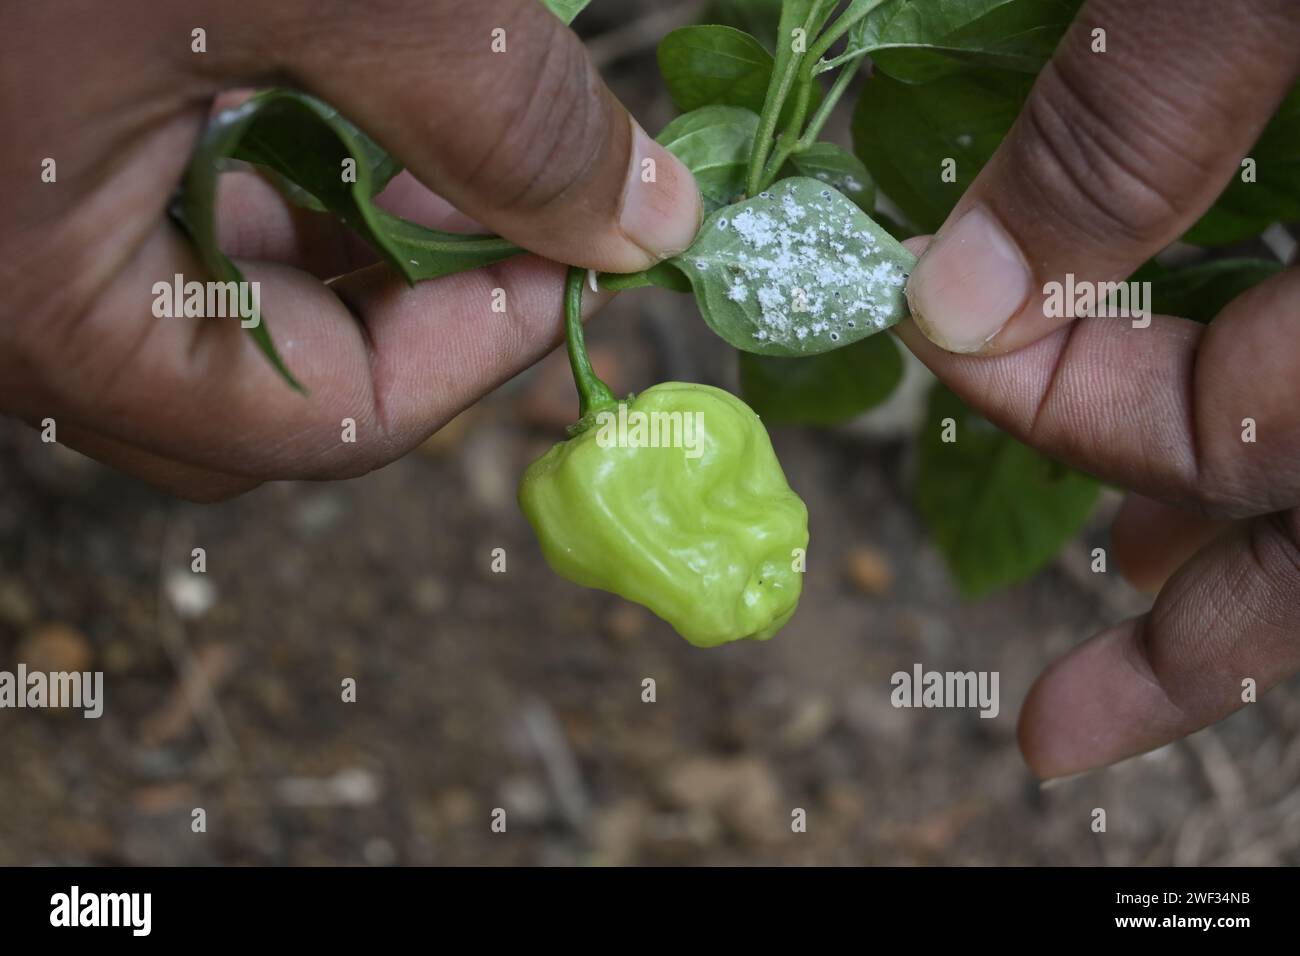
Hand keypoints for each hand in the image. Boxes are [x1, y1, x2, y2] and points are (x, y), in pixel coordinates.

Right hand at [0, 0, 699, 499]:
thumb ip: (490, 106)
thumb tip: (645, 222)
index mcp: (52, 309)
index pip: (318, 427)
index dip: (472, 354)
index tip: (575, 259)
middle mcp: (11, 305)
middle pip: (269, 397)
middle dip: (411, 314)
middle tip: (509, 217)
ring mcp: (11, 236)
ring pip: (219, 317)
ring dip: (349, 253)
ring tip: (432, 159)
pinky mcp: (18, 159)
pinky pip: (166, 230)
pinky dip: (276, 190)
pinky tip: (325, 106)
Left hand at [896, 0, 1299, 777]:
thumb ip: (1140, 113)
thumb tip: (966, 291)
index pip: (1252, 427)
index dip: (1086, 410)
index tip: (958, 342)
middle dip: (1204, 631)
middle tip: (1064, 734)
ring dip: (1260, 578)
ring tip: (1133, 631)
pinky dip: (1297, 459)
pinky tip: (1228, 493)